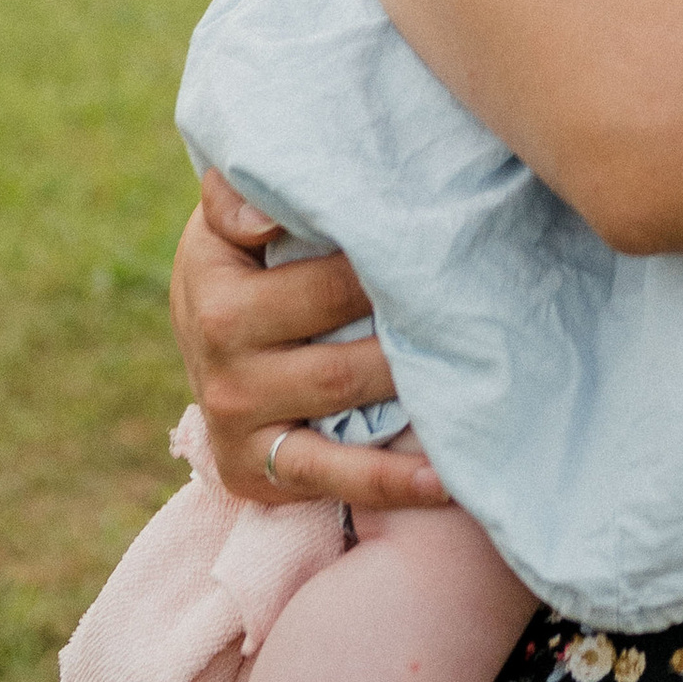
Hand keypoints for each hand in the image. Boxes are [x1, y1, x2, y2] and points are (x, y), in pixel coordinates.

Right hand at [172, 171, 450, 512]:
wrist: (200, 332)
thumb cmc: (235, 260)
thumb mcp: (222, 222)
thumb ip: (236, 198)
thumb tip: (267, 214)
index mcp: (218, 300)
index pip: (326, 286)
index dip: (392, 273)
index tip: (450, 263)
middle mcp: (225, 370)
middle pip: (345, 355)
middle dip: (414, 336)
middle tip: (482, 321)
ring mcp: (241, 427)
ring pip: (346, 407)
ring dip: (415, 399)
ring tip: (480, 383)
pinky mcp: (258, 472)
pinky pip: (332, 479)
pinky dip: (391, 483)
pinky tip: (445, 480)